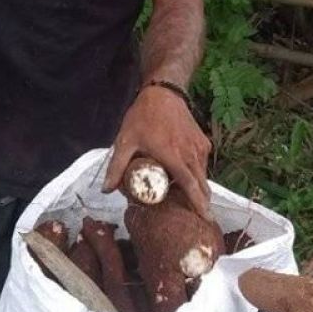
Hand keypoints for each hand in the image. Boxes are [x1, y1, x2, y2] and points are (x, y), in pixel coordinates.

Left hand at [103, 84, 211, 216]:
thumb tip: (106, 190)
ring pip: (203, 175)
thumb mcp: (125, 141)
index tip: (206, 218)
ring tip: (185, 196)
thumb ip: (116, 167)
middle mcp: (190, 153)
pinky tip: (185, 176)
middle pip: (200, 185)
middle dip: (200, 202)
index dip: (198, 203)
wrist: (163, 93)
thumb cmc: (143, 117)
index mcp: (173, 155)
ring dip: (196, 187)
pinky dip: (197, 173)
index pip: (190, 185)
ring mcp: (200, 147)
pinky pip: (202, 164)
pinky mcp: (204, 142)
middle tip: (194, 217)